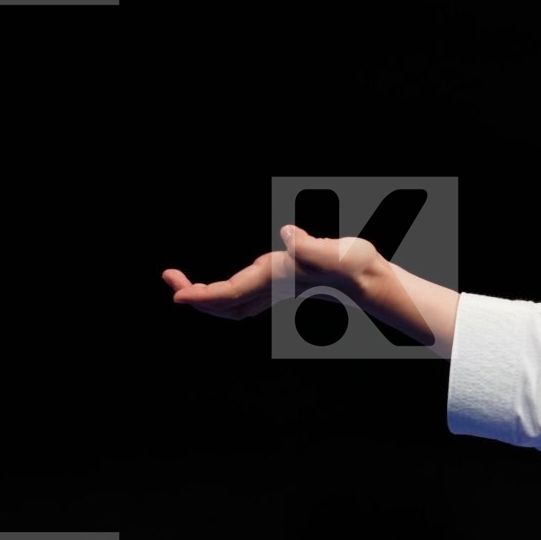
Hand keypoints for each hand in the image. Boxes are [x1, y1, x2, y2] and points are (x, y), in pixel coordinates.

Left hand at [162, 225, 389, 319]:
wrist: (372, 278)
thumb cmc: (355, 266)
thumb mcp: (336, 253)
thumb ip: (312, 247)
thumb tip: (287, 236)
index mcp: (277, 278)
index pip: (231, 293)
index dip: (202, 296)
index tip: (178, 294)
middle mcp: (272, 285)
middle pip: (224, 303)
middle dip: (195, 295)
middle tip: (169, 279)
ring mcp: (276, 286)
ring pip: (232, 302)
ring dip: (206, 296)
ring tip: (182, 283)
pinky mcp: (282, 281)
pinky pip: (243, 294)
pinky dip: (223, 293)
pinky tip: (217, 285)